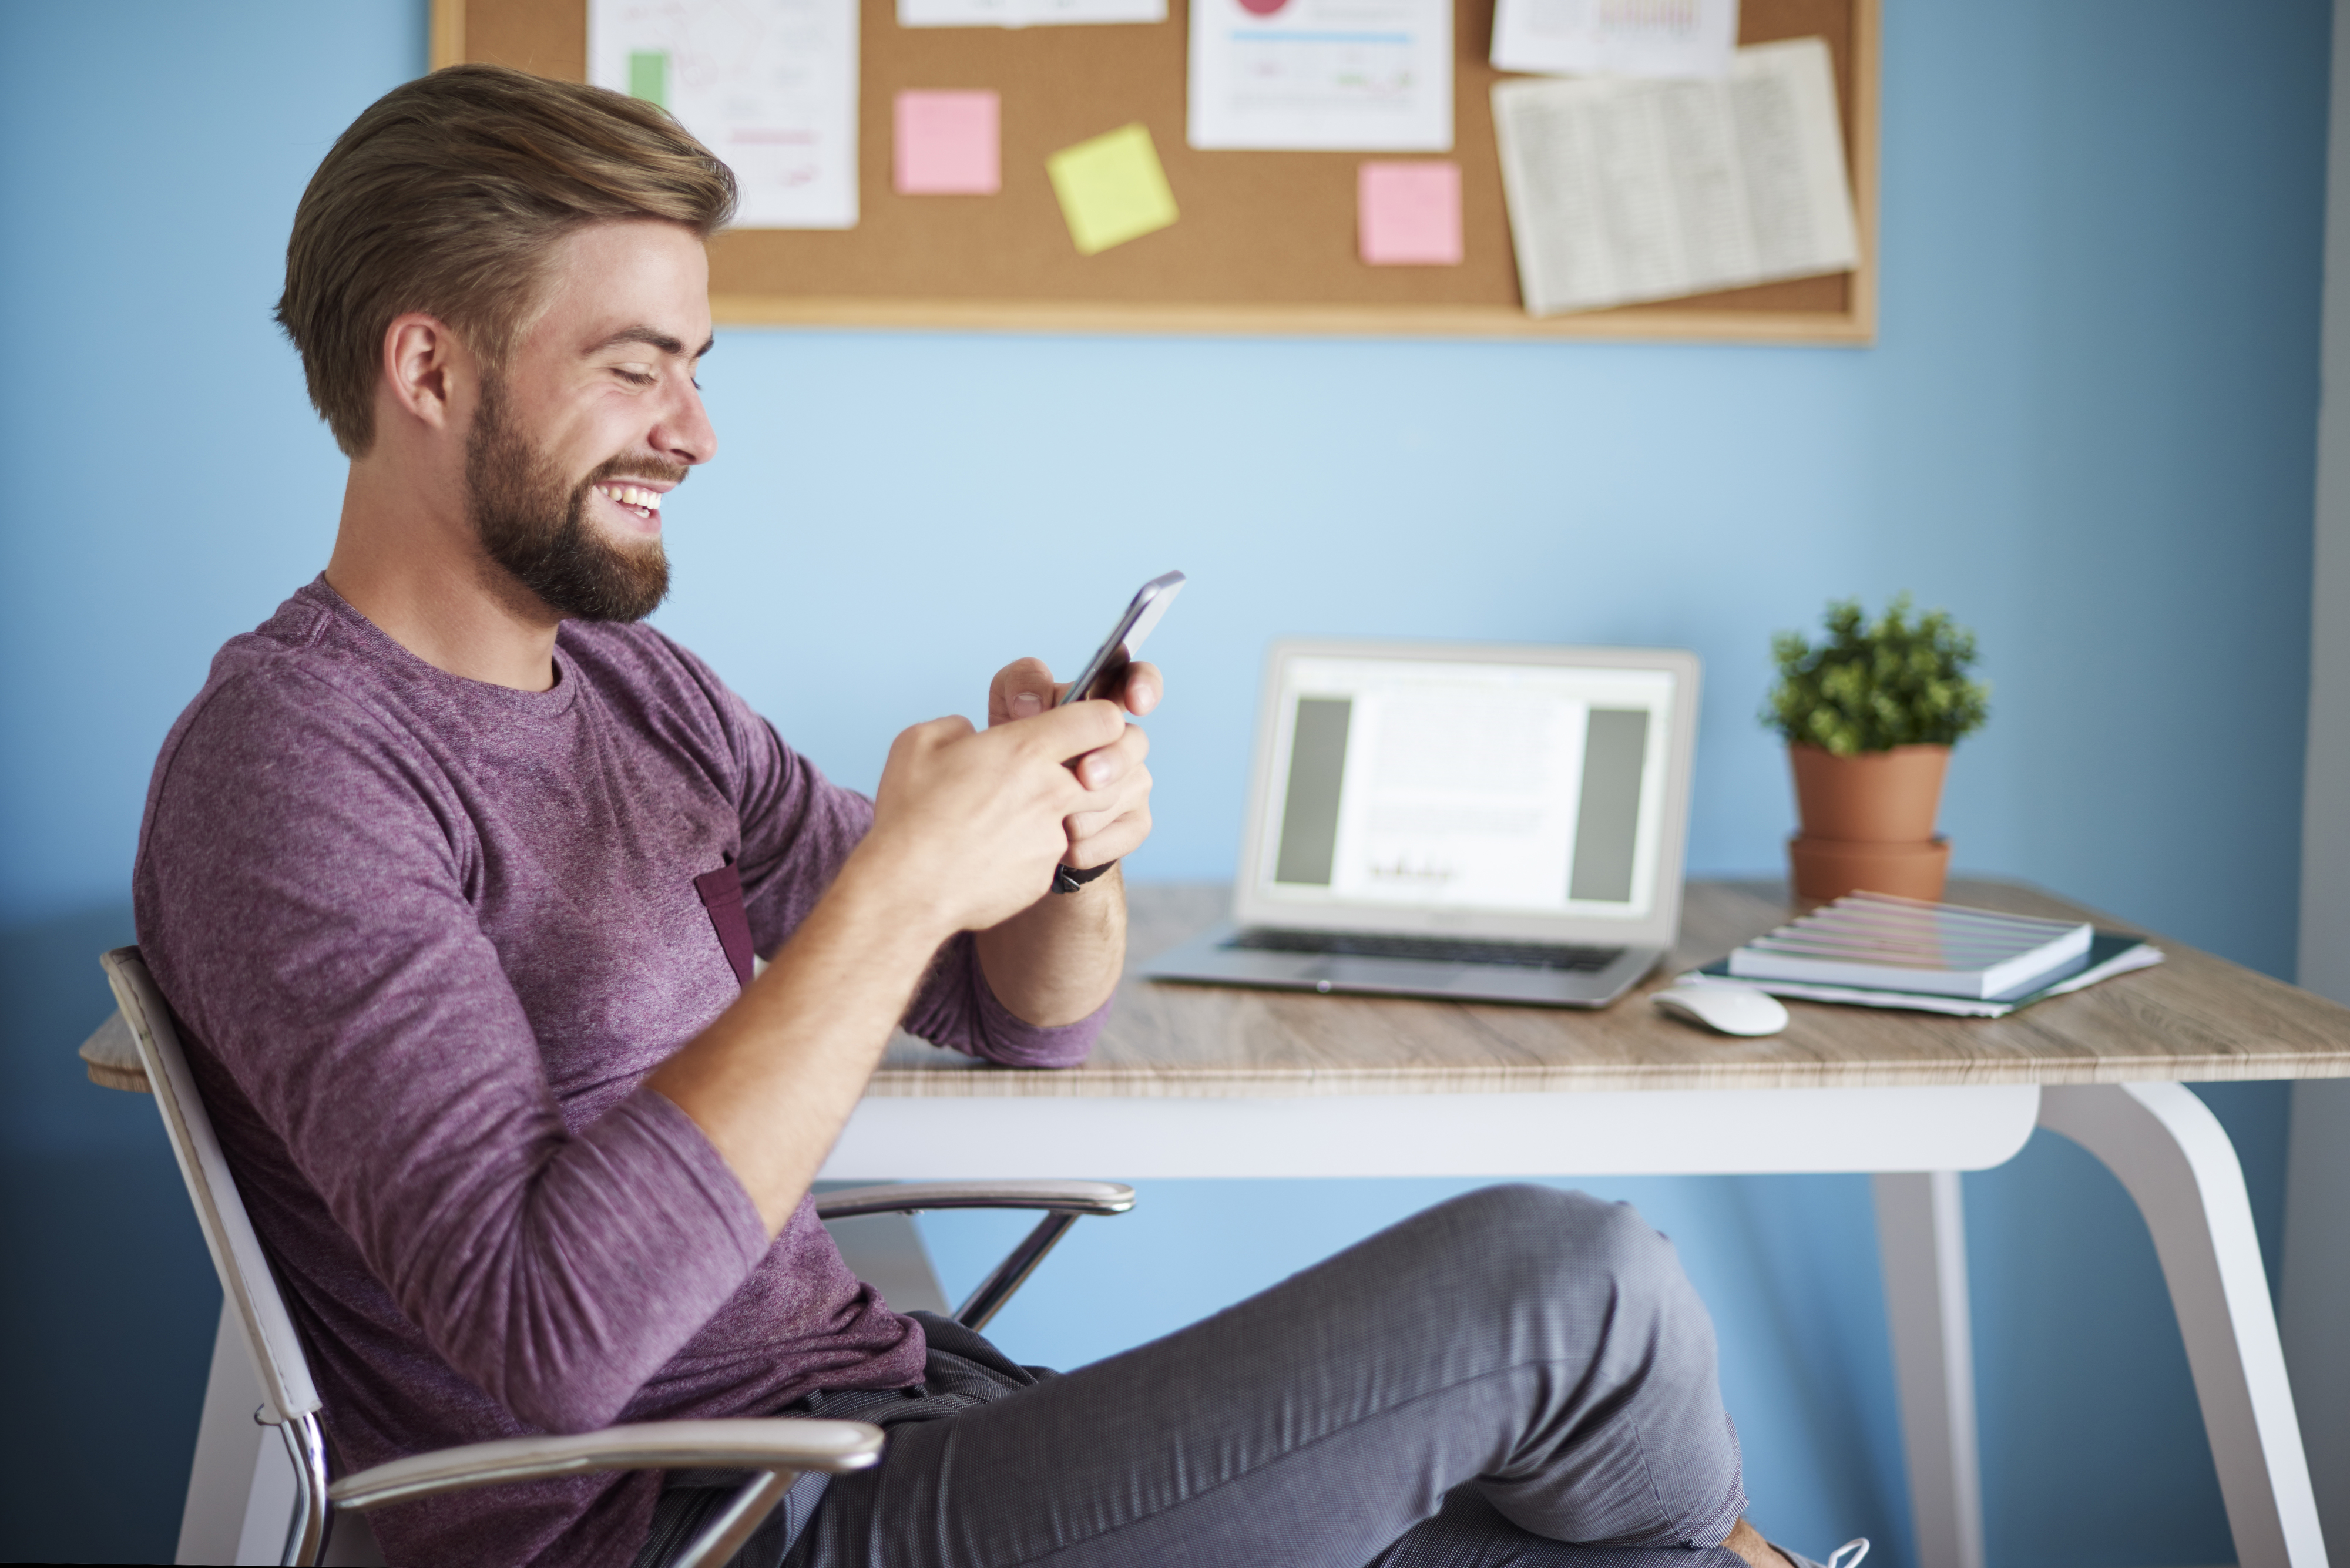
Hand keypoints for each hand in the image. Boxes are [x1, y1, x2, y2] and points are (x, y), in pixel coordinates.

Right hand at [864, 699, 1125, 933]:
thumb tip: (970, 735)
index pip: (1104, 720)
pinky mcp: (1044, 875)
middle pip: (1111, 773)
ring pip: (1085, 816)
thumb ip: (957, 727)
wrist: (907, 889)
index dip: (1099, 721)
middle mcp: (1051, 792)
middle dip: (1094, 771)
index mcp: (1026, 749)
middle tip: (1055, 774)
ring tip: (1017, 815)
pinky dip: (1033, 850)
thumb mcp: (920, 743)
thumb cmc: (909, 814)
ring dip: (1066, 811)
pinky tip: (994, 853)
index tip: (1078, 730)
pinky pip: (1052, 854)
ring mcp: (1052, 838)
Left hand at [988, 658, 1159, 870]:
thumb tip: (1031, 704)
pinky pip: (1119, 835)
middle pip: (1135, 741)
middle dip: (1112, 760)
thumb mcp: (1008, 710)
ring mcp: (1134, 783)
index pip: (1137, 680)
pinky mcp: (1136, 824)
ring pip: (1124, 793)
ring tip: (1049, 821)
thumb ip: (1021, 687)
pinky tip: (1062, 847)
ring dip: (1083, 810)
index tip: (1137, 701)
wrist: (1015, 822)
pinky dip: (1084, 845)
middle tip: (1085, 776)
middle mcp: (1124, 743)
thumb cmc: (1015, 755)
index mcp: (1099, 707)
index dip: (1145, 685)